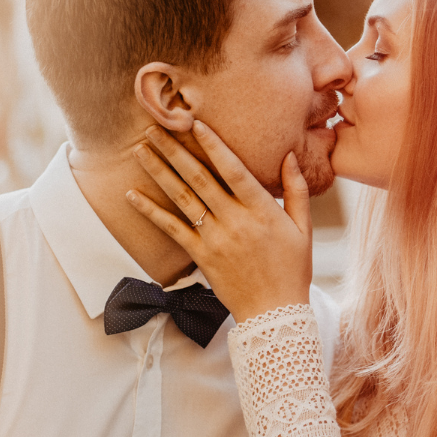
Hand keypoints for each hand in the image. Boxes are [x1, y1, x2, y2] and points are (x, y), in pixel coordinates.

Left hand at [127, 121, 312, 323]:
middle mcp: (235, 221)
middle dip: (175, 150)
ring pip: (182, 198)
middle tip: (154, 127)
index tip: (195, 124)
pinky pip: (172, 230)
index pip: (233, 169)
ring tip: (140, 151)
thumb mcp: (304, 228)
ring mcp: (215, 239)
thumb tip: (290, 155)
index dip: (213, 145)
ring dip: (159, 172)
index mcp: (261, 210)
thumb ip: (296, 190)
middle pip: (200, 178)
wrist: (275, 312)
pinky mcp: (201, 256)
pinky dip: (151, 212)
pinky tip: (132, 195)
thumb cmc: (294, 269)